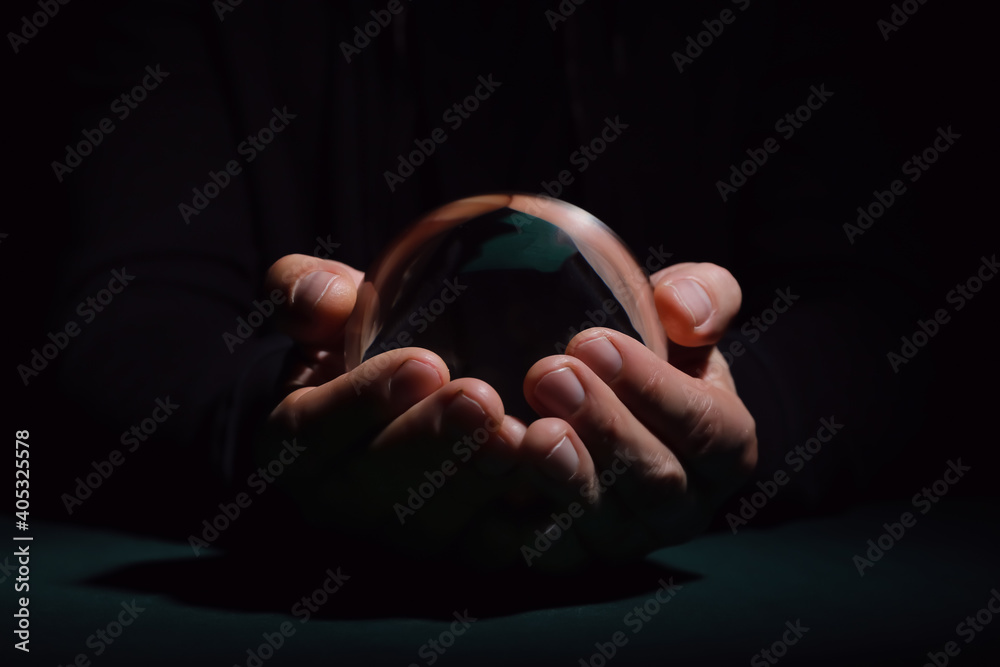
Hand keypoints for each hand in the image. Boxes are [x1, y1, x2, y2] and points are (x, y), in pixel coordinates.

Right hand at [256, 254, 529, 562]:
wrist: (397, 414)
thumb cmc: (361, 354)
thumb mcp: (326, 314)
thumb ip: (308, 293)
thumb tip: (322, 298)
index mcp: (294, 445)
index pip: (311, 431)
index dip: (361, 401)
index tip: (421, 362)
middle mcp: (338, 506)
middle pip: (375, 491)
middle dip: (431, 445)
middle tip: (481, 401)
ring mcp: (397, 540)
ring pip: (435, 531)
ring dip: (482, 488)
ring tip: (523, 437)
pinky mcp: (456, 556)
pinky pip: (491, 550)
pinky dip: (528, 521)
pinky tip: (562, 476)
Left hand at [518, 262, 756, 565]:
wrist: (595, 399)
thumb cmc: (648, 351)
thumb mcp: (683, 312)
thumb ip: (702, 296)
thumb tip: (682, 311)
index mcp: (723, 449)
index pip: (708, 430)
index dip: (655, 390)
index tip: (595, 344)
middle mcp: (680, 507)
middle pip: (656, 483)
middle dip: (605, 428)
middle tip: (551, 375)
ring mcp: (623, 536)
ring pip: (600, 524)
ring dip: (563, 478)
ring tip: (529, 431)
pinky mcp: (566, 553)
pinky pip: (541, 546)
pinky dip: (511, 512)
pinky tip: (487, 466)